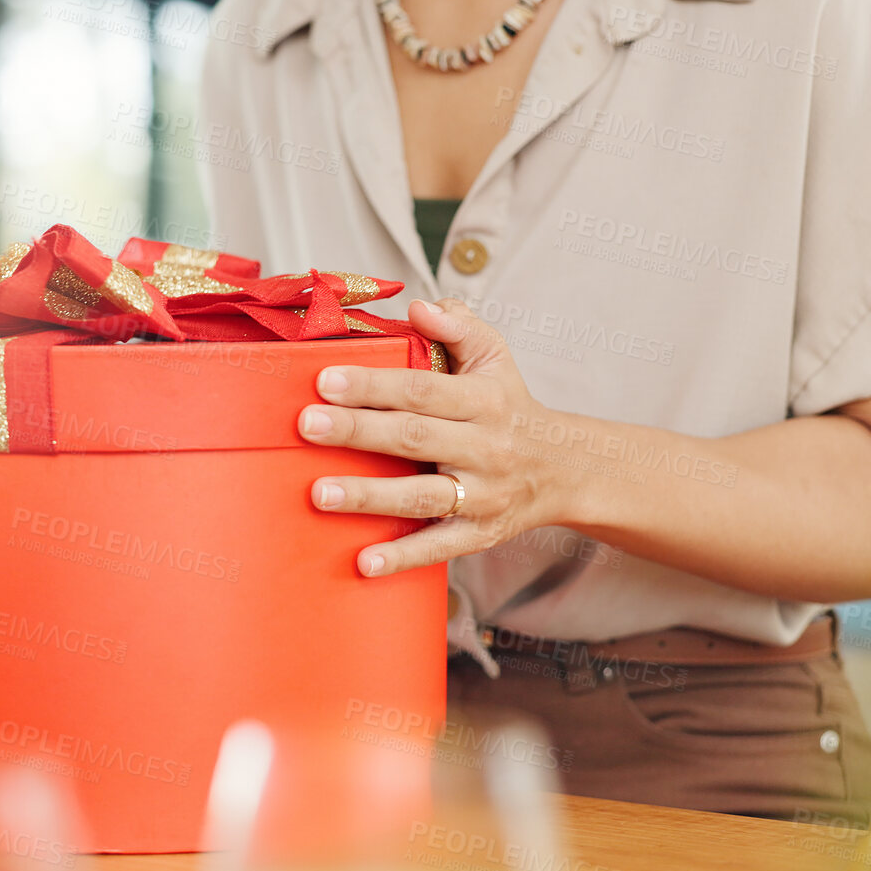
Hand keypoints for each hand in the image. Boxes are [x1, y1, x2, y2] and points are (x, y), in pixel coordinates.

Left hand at [297, 298, 567, 576]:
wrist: (564, 470)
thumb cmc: (510, 406)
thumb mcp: (495, 357)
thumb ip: (459, 326)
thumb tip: (419, 307)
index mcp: (484, 400)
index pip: (421, 389)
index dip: (374, 384)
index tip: (325, 380)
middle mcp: (486, 448)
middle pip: (414, 437)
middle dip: (357, 430)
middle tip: (306, 425)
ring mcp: (483, 495)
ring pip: (421, 495)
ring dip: (368, 496)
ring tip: (319, 493)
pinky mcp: (480, 534)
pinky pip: (439, 546)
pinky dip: (402, 557)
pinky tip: (363, 563)